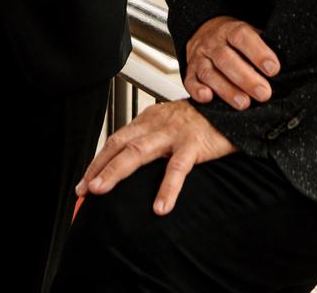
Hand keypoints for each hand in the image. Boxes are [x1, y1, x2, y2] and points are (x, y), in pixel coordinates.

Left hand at [75, 100, 235, 214]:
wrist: (232, 108)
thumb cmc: (202, 121)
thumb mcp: (171, 124)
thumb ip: (153, 139)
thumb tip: (132, 163)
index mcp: (150, 119)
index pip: (117, 139)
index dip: (98, 160)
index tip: (85, 181)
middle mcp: (156, 123)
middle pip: (120, 145)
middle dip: (98, 166)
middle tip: (83, 188)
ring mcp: (173, 133)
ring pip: (138, 152)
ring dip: (115, 171)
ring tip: (100, 189)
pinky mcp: (194, 144)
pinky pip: (177, 168)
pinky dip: (167, 188)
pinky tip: (160, 207)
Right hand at [185, 15, 279, 108]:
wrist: (205, 32)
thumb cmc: (235, 40)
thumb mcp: (250, 34)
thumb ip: (264, 46)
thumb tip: (290, 63)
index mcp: (230, 30)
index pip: (243, 37)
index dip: (258, 52)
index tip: (273, 68)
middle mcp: (213, 43)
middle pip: (227, 59)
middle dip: (246, 78)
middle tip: (264, 93)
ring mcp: (199, 57)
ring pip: (209, 72)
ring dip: (226, 89)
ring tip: (244, 103)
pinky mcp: (189, 72)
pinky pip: (189, 81)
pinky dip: (197, 90)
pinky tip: (208, 98)